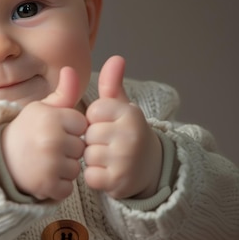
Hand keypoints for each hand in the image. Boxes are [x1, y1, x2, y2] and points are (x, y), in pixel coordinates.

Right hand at [0, 67, 86, 200]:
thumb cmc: (24, 132)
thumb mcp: (41, 109)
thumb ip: (63, 93)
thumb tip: (71, 69)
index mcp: (51, 117)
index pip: (82, 126)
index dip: (71, 130)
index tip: (54, 132)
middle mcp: (50, 139)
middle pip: (81, 149)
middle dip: (68, 151)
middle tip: (47, 149)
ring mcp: (48, 163)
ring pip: (75, 170)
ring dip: (63, 170)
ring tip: (43, 163)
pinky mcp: (45, 185)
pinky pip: (67, 188)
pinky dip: (57, 187)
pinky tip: (42, 177)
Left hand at [84, 56, 161, 199]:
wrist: (152, 169)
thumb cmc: (128, 134)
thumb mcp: (123, 108)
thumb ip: (113, 85)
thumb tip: (116, 57)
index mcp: (130, 113)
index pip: (93, 112)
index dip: (96, 121)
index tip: (109, 125)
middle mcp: (130, 135)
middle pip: (88, 134)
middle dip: (93, 141)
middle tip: (110, 145)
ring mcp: (125, 160)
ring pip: (87, 156)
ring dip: (93, 160)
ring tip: (110, 159)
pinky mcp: (118, 182)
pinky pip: (90, 176)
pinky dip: (95, 177)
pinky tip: (108, 173)